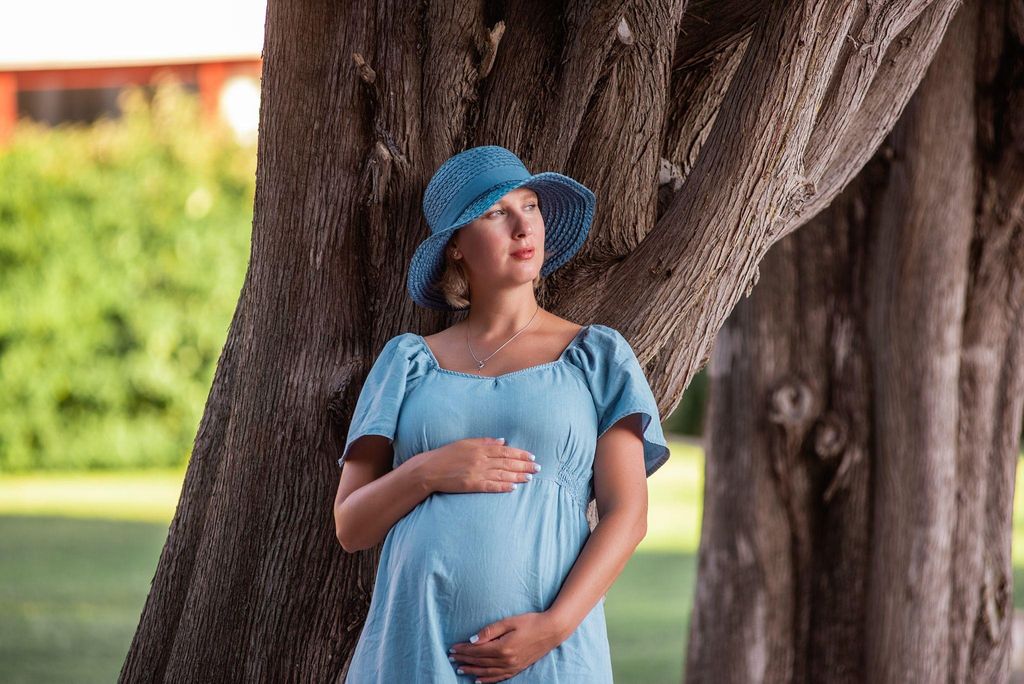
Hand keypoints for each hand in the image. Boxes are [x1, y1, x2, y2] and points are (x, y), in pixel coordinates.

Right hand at [421, 437, 540, 495]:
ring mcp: (477, 473)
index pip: (505, 450)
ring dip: (518, 476)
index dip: (520, 453)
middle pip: (507, 462)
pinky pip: (491, 486)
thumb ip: (484, 441)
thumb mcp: (465, 443)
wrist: (429, 470)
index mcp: (480, 448)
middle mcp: (480, 459)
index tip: (531, 456)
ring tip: (530, 478)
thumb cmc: (446, 455)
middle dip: (524, 465)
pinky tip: (514, 487)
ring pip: (502, 474)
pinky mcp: (472, 485)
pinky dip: (504, 487)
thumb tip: (502, 441)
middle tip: (537, 468)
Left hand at [447, 611, 565, 681]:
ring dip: (472, 670)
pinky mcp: (517, 668)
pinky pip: (499, 678)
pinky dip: (487, 680)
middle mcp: (506, 660)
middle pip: (480, 661)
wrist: (552, 630)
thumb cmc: (531, 622)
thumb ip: (490, 630)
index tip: (452, 648)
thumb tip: (473, 639)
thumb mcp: (510, 621)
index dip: (464, 649)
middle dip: (464, 659)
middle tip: (451, 658)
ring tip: (459, 669)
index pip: (477, 650)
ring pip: (487, 672)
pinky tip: (477, 680)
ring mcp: (512, 666)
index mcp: (503, 647)